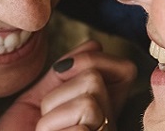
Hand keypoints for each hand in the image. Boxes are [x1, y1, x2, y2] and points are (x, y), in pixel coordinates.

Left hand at [0, 40, 136, 130]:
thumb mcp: (39, 101)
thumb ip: (64, 73)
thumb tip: (94, 43)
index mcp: (102, 110)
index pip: (125, 70)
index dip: (94, 61)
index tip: (58, 76)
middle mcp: (110, 124)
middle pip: (97, 78)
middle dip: (60, 90)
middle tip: (46, 116)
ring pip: (91, 97)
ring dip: (52, 113)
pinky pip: (81, 122)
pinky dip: (51, 130)